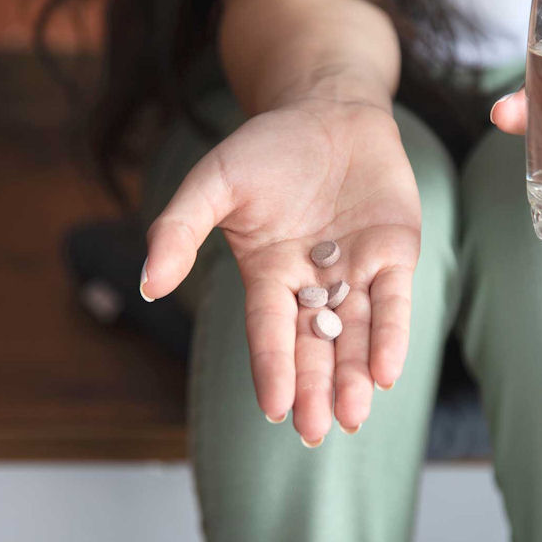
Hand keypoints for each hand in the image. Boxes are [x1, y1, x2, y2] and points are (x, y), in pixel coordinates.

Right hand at [140, 97, 420, 444]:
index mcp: (269, 275)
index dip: (272, 367)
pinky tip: (386, 372)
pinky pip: (394, 300)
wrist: (328, 109)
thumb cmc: (267, 147)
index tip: (275, 408)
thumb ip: (179, 229)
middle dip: (315, 388)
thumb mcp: (214, 181)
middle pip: (314, 344)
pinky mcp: (395, 254)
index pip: (269, 330)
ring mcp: (356, 271)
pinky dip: (391, 334)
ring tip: (351, 415)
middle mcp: (313, 284)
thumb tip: (147, 284)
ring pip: (357, 333)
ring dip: (354, 375)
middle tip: (315, 432)